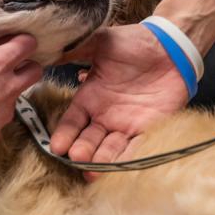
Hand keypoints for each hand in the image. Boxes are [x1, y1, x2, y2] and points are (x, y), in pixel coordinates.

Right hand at [0, 31, 42, 142]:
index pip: (27, 44)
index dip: (21, 40)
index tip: (7, 41)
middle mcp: (10, 86)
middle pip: (35, 71)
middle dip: (27, 65)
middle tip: (8, 64)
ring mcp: (6, 109)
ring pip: (18, 95)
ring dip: (7, 90)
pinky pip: (2, 116)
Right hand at [50, 24, 189, 173]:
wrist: (169, 46)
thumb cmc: (132, 42)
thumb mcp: (100, 42)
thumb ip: (75, 49)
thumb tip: (46, 50)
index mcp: (90, 97)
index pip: (72, 122)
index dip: (64, 134)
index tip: (56, 147)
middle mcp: (105, 116)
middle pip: (89, 140)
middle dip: (82, 151)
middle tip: (77, 158)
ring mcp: (126, 124)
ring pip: (111, 149)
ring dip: (102, 161)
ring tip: (93, 171)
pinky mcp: (149, 128)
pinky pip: (137, 148)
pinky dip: (129, 159)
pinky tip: (120, 169)